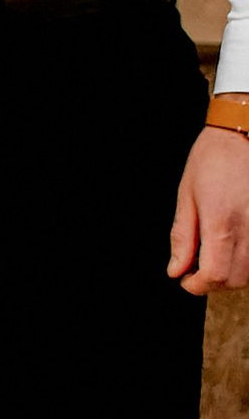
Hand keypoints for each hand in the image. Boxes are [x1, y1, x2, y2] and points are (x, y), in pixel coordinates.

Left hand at [171, 124, 248, 291]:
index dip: (196, 285)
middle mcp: (248, 228)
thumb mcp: (186, 195)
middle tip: (197, 268)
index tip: (185, 279)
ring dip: (232, 273)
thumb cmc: (212, 159)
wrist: (246, 132)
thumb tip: (176, 270)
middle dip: (213, 282)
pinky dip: (248, 260)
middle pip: (235, 280)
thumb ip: (183, 236)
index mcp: (220, 222)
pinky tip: (234, 245)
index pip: (214, 276)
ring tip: (215, 255)